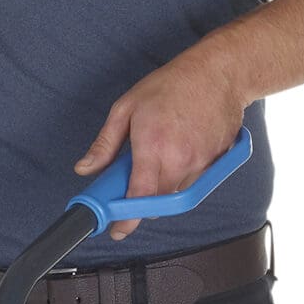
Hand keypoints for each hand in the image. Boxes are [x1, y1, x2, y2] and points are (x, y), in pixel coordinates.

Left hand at [71, 48, 244, 240]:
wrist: (219, 73)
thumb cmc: (171, 85)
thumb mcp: (126, 108)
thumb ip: (104, 144)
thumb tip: (85, 169)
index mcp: (154, 148)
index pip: (140, 199)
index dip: (127, 220)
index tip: (118, 230)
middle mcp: (180, 160)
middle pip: (158, 202)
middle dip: (144, 198)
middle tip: (136, 174)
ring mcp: (202, 163)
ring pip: (177, 192)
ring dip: (165, 183)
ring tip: (163, 148)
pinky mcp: (218, 163)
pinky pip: (196, 180)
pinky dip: (184, 172)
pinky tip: (182, 144)